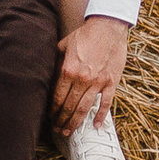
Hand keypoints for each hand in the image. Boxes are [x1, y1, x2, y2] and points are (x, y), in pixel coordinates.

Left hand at [53, 15, 129, 134]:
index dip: (52, 110)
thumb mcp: (63, 47)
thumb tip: (47, 76)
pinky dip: (101, 115)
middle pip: (69, 106)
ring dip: (75, 122)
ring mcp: (98, 82)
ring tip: (68, 132)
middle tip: (57, 130)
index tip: (49, 117)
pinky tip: (95, 125)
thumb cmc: (84, 35)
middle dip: (61, 120)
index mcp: (68, 70)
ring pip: (84, 108)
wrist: (108, 27)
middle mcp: (82, 79)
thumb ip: (55, 63)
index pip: (57, 97)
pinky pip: (106, 103)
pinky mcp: (111, 81)